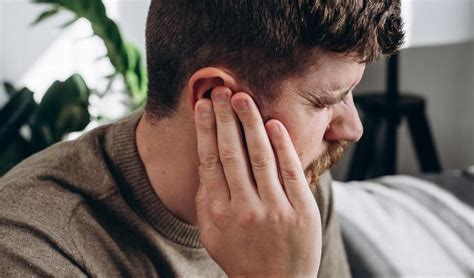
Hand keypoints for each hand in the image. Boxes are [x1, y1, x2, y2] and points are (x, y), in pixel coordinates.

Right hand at [194, 86, 321, 276]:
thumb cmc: (241, 257)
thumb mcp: (212, 234)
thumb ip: (206, 200)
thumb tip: (205, 163)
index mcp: (220, 213)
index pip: (210, 161)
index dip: (206, 130)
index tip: (203, 105)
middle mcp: (245, 209)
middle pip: (232, 153)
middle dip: (225, 118)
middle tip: (221, 90)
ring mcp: (276, 209)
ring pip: (260, 156)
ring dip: (250, 123)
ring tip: (243, 98)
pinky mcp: (302, 210)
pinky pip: (291, 171)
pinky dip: (282, 145)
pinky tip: (273, 123)